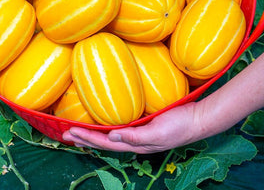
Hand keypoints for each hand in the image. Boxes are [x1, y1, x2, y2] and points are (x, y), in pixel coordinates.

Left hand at [62, 102, 202, 153]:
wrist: (198, 119)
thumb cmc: (180, 126)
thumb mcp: (157, 133)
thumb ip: (135, 136)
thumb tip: (111, 137)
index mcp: (136, 144)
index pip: (106, 142)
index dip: (87, 138)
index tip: (70, 133)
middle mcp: (134, 141)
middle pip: (104, 141)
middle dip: (85, 138)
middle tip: (66, 133)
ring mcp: (139, 133)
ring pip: (111, 136)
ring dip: (93, 134)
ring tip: (78, 132)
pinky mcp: (144, 125)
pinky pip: (121, 128)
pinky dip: (108, 128)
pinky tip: (105, 124)